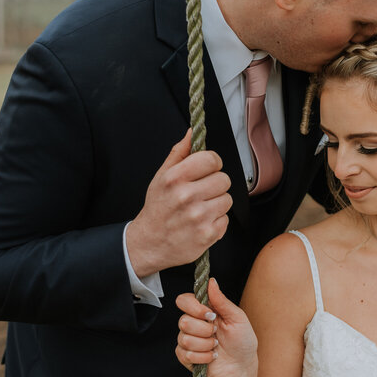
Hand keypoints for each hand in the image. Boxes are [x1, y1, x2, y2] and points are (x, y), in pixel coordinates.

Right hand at [126, 129, 231, 276]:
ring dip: (217, 204)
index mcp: (175, 178)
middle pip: (223, 179)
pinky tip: (201, 222)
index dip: (212, 164)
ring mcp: (198, 216)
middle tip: (201, 193)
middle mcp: (186, 196)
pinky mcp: (208, 234)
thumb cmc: (158, 209)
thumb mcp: (161, 177)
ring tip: (200, 209)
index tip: (207, 170)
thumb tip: (192, 132)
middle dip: (215, 185)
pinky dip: (217, 221)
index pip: (211, 159)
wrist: (149, 244)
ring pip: (227, 199)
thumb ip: (179, 153)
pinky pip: (226, 219)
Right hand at [175, 279, 258, 376]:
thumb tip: (211, 281)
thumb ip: (222, 300)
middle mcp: (193, 324)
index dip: (194, 307)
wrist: (243, 368)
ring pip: (184, 338)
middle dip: (204, 330)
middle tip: (217, 333)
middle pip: (182, 321)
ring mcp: (188, 341)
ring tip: (216, 347)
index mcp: (204, 311)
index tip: (211, 315)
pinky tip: (212, 357)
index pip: (184, 300)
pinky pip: (185, 354)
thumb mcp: (238, 318)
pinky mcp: (186, 357)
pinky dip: (203, 357)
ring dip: (206, 345)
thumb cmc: (243, 341)